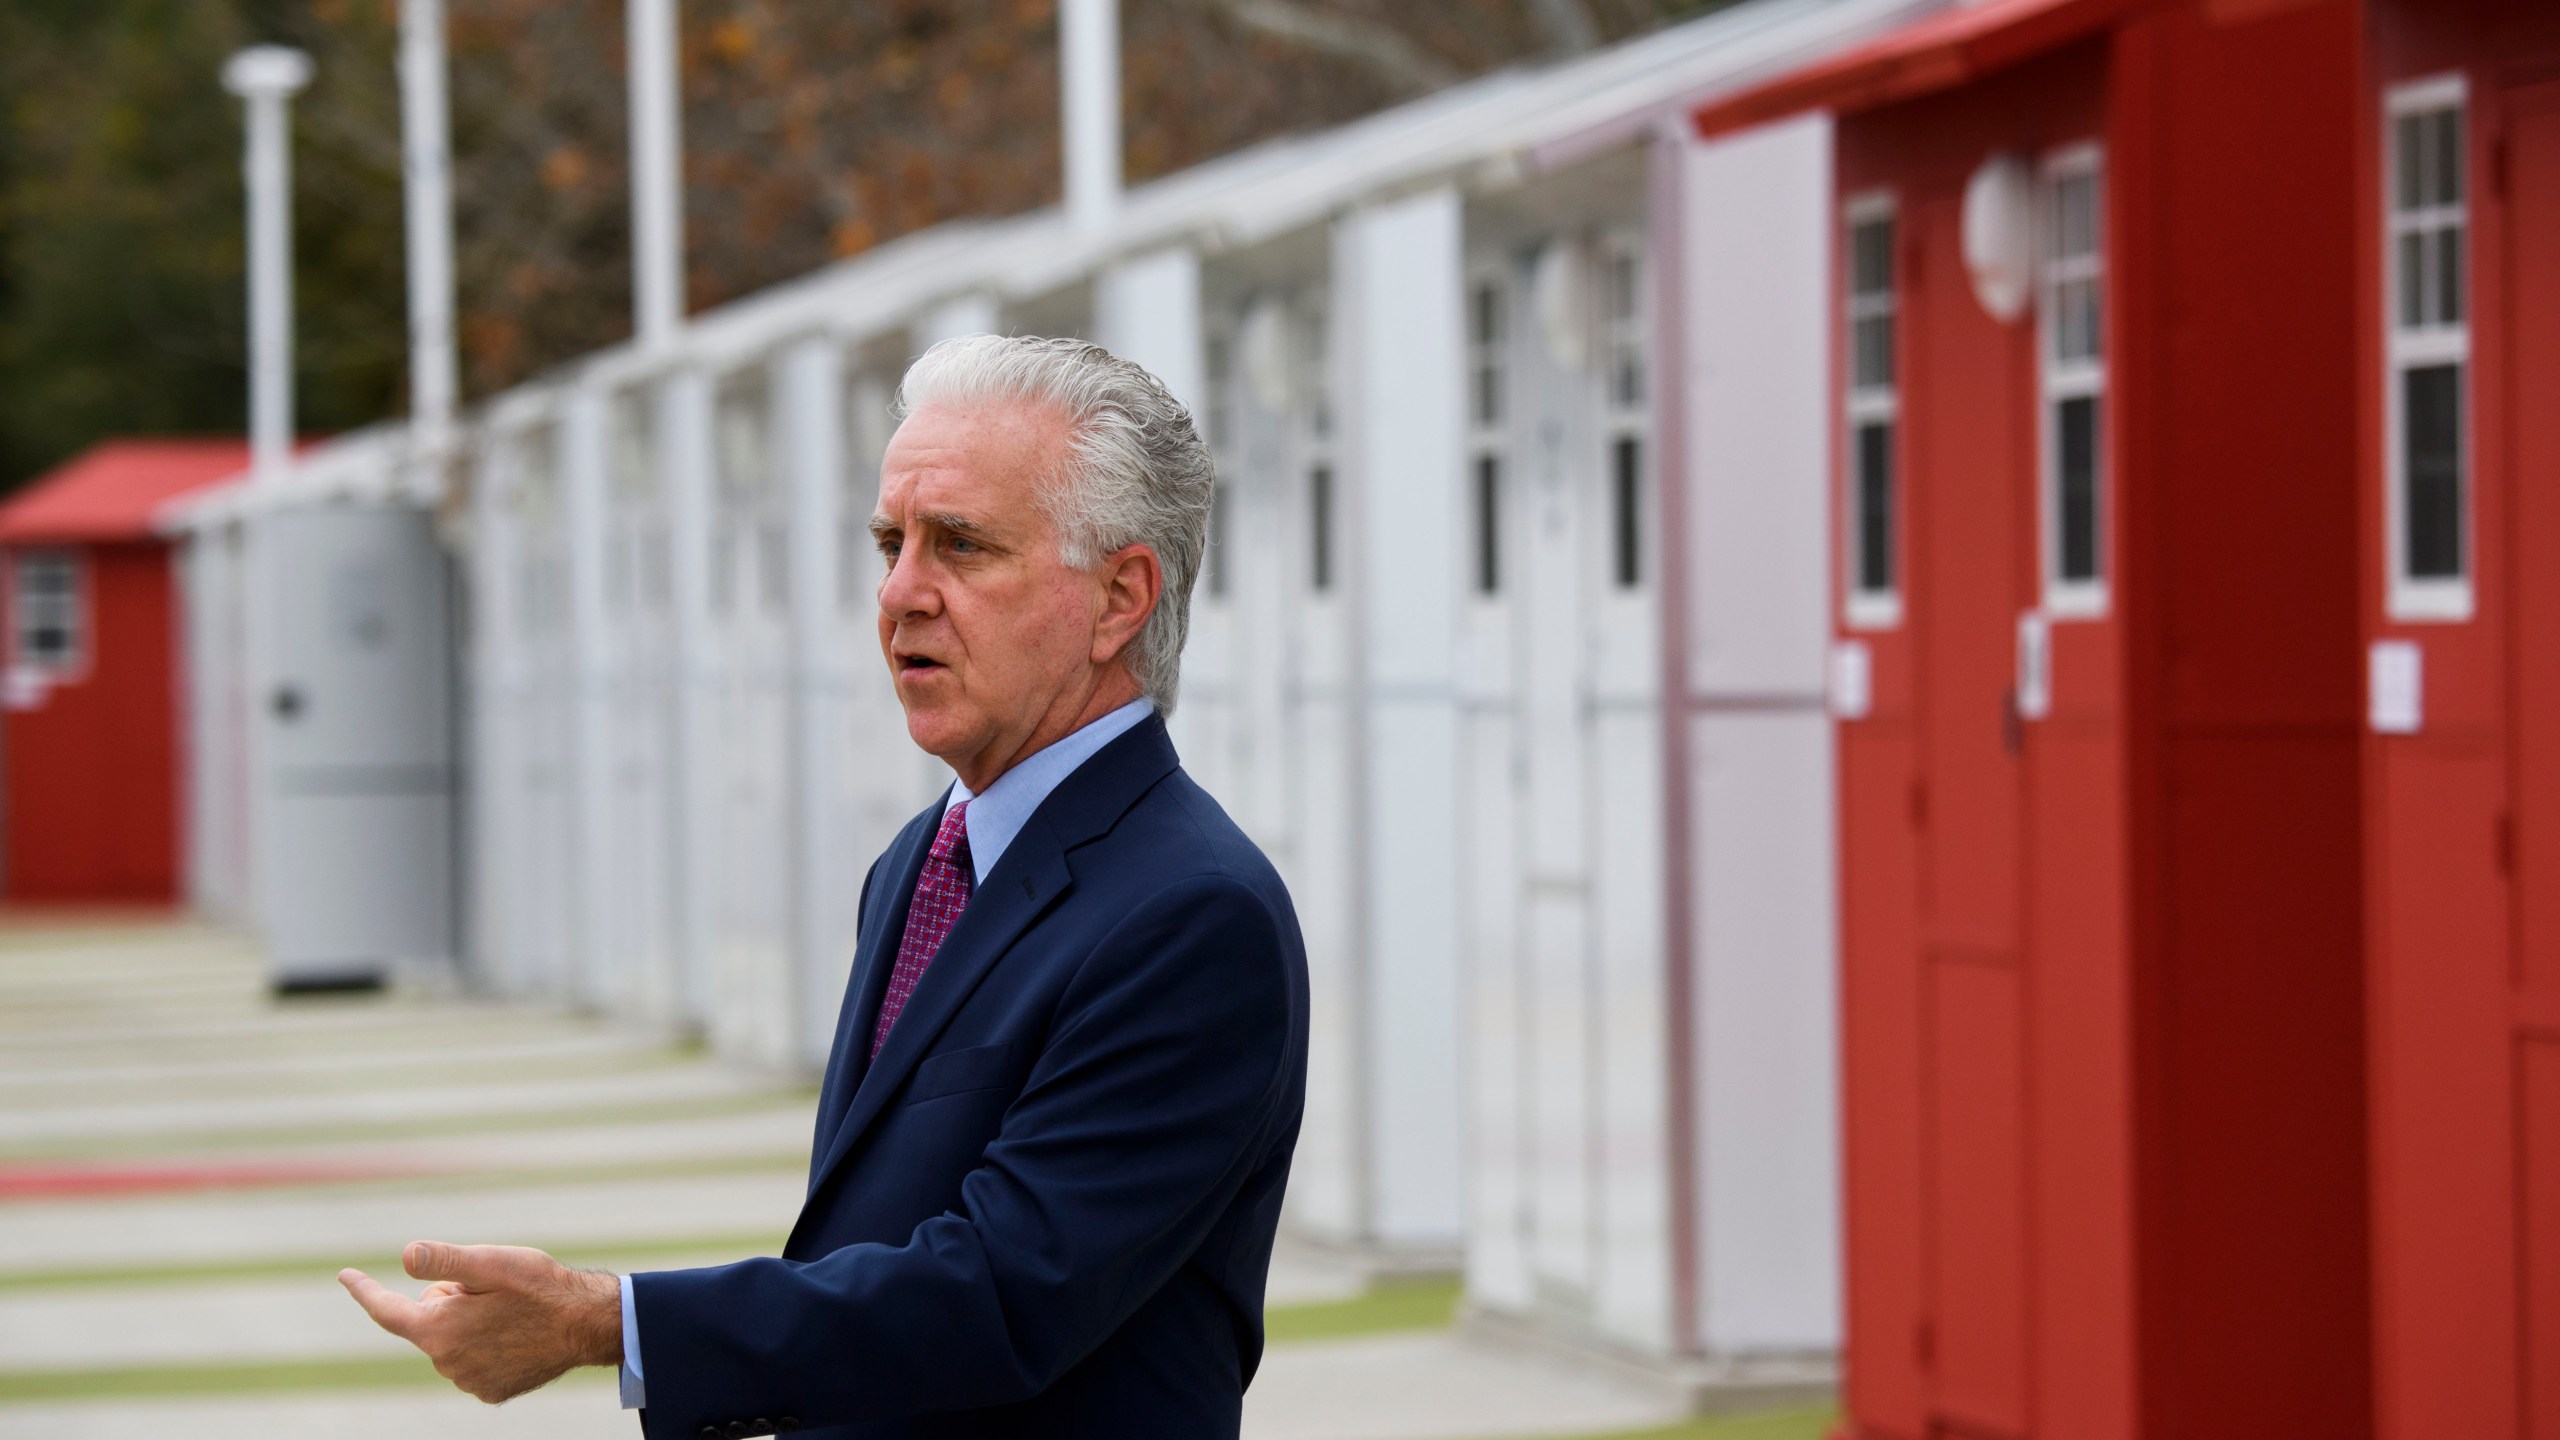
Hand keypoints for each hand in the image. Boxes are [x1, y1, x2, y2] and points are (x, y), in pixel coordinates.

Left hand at [339, 1242, 621, 1402]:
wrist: (589, 1324)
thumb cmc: (542, 1287)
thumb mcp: (492, 1263)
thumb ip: (444, 1260)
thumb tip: (405, 1255)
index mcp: (439, 1329)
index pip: (386, 1310)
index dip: (364, 1290)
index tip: (345, 1275)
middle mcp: (446, 1363)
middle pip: (428, 1321)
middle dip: (447, 1300)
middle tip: (490, 1289)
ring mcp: (468, 1381)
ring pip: (451, 1341)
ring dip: (468, 1324)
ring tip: (510, 1312)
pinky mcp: (490, 1391)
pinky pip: (472, 1362)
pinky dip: (485, 1346)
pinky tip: (516, 1335)